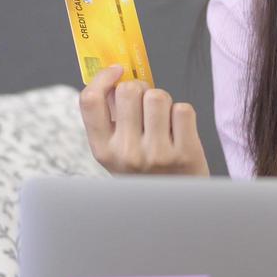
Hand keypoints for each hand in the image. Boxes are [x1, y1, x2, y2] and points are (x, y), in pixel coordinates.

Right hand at [78, 64, 210, 176]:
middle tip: (146, 104)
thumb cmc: (147, 171)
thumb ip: (112, 119)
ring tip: (164, 122)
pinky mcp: (185, 154)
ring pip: (158, 96)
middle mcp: (126, 154)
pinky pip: (183, 109)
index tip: (117, 70)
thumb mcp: (118, 152)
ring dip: (163, 102)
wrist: (177, 206)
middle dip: (141, 88)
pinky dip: (182, 115)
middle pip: (129, 90)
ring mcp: (156, 155)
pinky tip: (179, 132)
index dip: (103, 78)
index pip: (90, 101)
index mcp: (103, 150)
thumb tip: (116, 74)